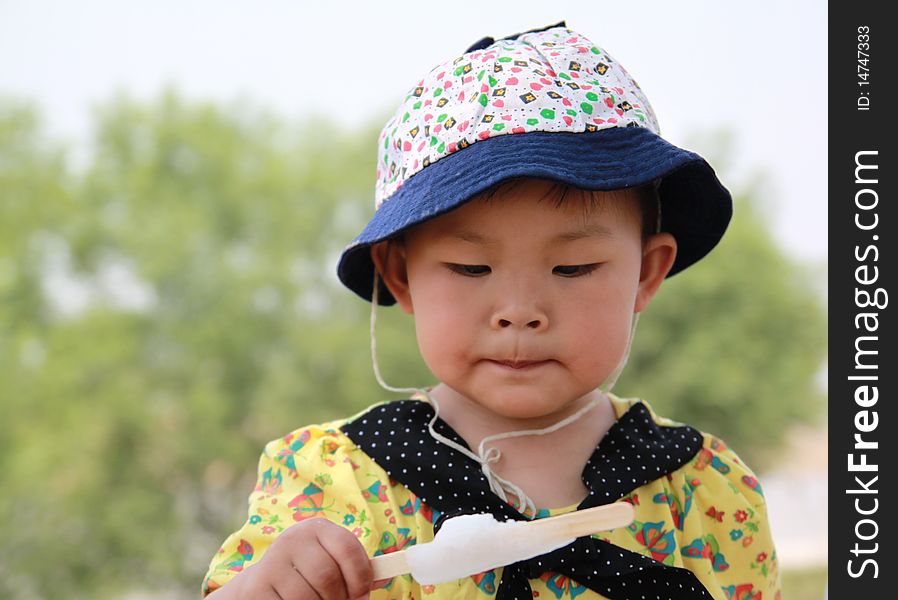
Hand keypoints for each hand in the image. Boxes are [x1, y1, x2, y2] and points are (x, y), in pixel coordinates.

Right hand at [212, 518, 373, 599]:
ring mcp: (272, 563)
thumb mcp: (330, 561)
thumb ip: (355, 568)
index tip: (363, 595)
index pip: (347, 547)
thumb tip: (386, 575)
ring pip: (307, 596)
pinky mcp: (257, 587)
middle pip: (327, 576)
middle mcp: (292, 539)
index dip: (360, 576)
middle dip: (340, 598)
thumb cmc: (307, 574)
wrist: (263, 584)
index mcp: (316, 529)